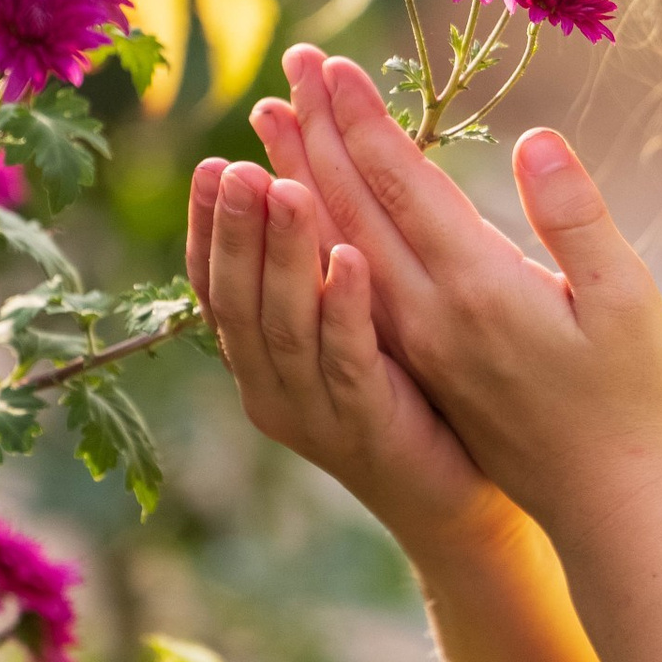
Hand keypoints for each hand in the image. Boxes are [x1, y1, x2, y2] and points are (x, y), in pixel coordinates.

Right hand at [184, 115, 502, 556]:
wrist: (451, 496)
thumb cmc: (403, 397)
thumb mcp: (346, 324)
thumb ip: (315, 269)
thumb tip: (298, 178)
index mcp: (259, 360)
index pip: (215, 287)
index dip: (209, 227)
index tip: (214, 164)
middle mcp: (272, 388)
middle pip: (238, 301)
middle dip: (236, 229)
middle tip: (239, 165)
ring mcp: (316, 412)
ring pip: (285, 326)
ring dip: (283, 254)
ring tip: (285, 188)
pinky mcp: (369, 424)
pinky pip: (349, 360)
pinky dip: (343, 307)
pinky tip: (349, 256)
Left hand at [278, 44, 661, 549]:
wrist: (610, 504)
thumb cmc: (636, 396)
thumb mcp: (628, 300)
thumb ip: (577, 217)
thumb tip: (536, 138)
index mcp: (477, 288)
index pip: (402, 184)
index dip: (364, 120)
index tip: (330, 65)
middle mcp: (428, 315)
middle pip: (353, 207)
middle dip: (318, 132)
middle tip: (290, 66)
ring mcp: (416, 345)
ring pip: (338, 247)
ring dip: (302, 180)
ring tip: (268, 127)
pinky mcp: (418, 366)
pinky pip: (346, 289)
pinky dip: (315, 240)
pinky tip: (302, 216)